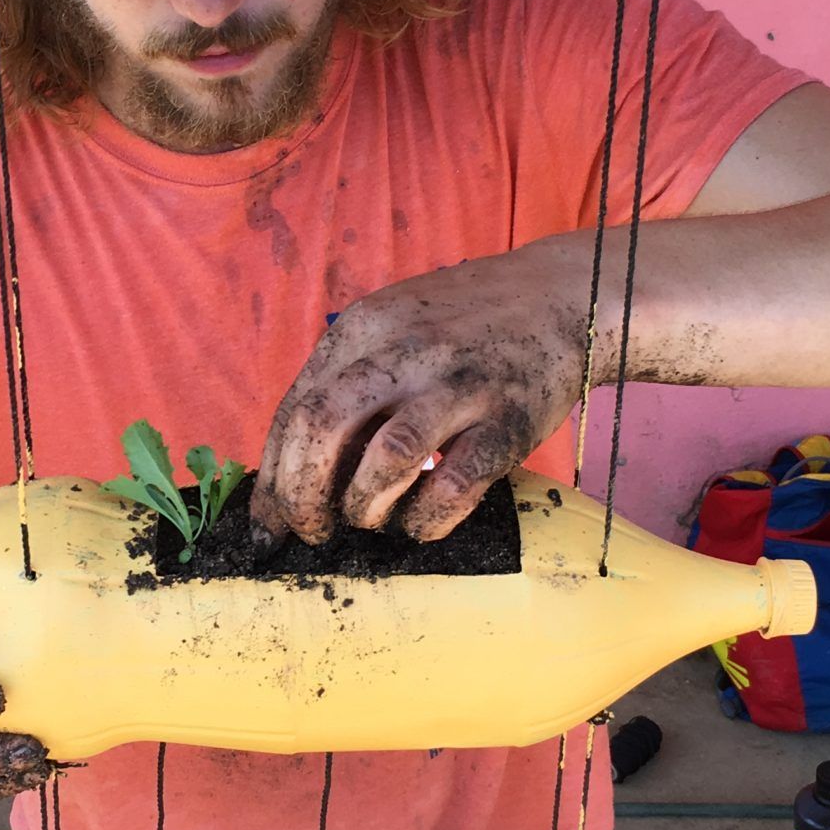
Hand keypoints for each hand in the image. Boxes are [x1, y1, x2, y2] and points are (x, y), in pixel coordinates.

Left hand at [252, 242, 591, 543]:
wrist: (563, 298)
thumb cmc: (466, 325)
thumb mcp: (394, 326)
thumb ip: (347, 380)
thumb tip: (293, 467)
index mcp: (364, 328)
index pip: (295, 408)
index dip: (272, 476)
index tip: (267, 521)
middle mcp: (404, 352)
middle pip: (322, 429)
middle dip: (301, 496)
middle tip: (311, 531)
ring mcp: (458, 386)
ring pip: (386, 460)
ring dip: (362, 507)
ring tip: (366, 520)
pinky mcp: (506, 423)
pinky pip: (452, 487)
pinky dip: (424, 519)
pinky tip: (419, 522)